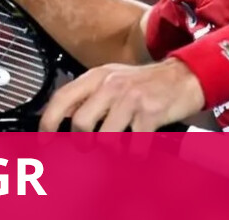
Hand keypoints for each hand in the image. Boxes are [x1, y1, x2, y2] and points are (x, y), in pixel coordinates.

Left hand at [38, 59, 204, 131]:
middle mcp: (111, 85)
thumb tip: (61, 116)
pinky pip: (132, 147)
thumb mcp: (112, 78)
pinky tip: (138, 144)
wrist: (183, 77)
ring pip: (105, 138)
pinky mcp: (149, 114)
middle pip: (80, 122)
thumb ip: (88, 94)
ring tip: (120, 141)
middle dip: (82, 141)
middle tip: (90, 144)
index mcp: (98, 75)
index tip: (44, 138)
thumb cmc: (146, 82)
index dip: (48, 121)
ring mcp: (130, 99)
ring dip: (111, 147)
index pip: (62, 97)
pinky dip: (134, 153)